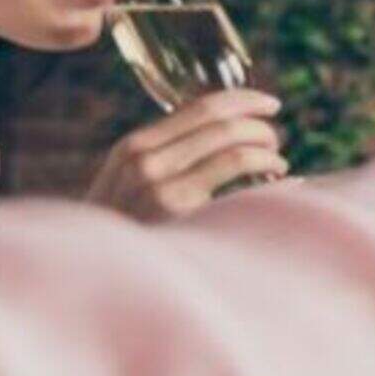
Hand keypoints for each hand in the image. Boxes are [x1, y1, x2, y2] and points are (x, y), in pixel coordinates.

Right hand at [87, 89, 288, 219]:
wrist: (95, 275)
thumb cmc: (122, 235)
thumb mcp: (128, 188)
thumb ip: (164, 160)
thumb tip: (224, 136)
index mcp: (134, 147)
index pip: (200, 107)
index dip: (243, 100)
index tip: (269, 104)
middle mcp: (145, 160)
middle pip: (222, 124)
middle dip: (260, 126)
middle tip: (275, 141)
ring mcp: (160, 186)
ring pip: (235, 149)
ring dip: (267, 151)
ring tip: (278, 164)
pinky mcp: (179, 211)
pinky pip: (238, 176)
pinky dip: (267, 171)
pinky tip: (279, 183)